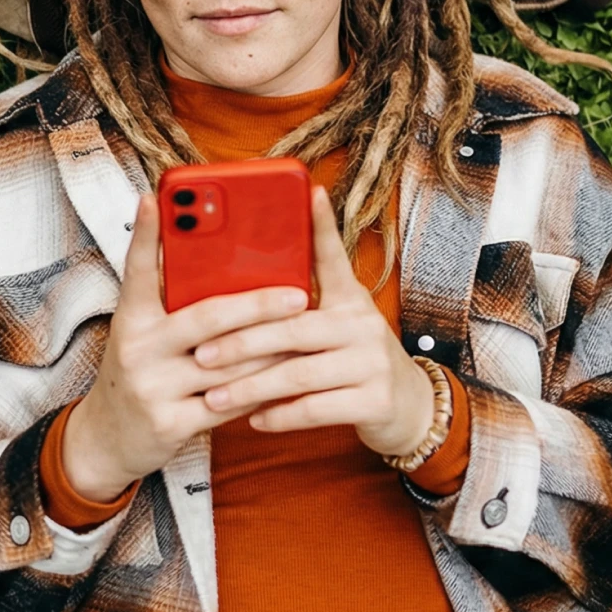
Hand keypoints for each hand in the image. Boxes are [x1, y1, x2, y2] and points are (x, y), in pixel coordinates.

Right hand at [64, 191, 309, 495]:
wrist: (105, 440)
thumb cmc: (140, 372)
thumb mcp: (142, 334)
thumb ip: (171, 303)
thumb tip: (223, 263)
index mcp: (130, 319)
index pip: (138, 269)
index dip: (146, 233)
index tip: (156, 197)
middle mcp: (137, 348)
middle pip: (207, 317)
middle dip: (259, 304)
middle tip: (300, 294)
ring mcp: (152, 387)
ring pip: (229, 363)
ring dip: (273, 348)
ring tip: (307, 332)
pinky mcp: (170, 423)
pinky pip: (229, 402)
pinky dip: (260, 389)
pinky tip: (287, 376)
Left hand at [191, 184, 435, 456]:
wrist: (410, 408)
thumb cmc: (354, 360)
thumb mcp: (338, 324)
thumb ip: (300, 308)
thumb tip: (244, 292)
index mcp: (350, 300)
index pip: (333, 257)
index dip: (323, 225)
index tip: (309, 192)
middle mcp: (363, 325)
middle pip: (293, 329)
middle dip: (241, 343)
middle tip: (201, 354)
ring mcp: (372, 363)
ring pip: (298, 374)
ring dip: (251, 387)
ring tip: (214, 396)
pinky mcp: (375, 402)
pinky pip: (316, 408)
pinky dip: (280, 415)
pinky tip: (253, 419)